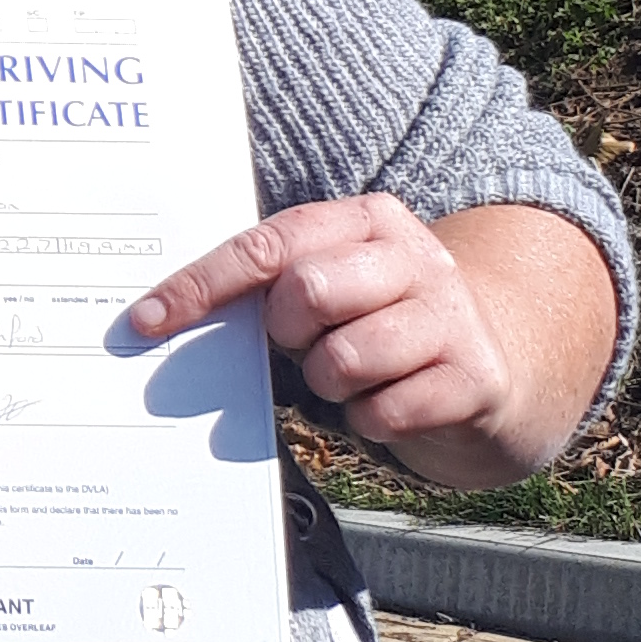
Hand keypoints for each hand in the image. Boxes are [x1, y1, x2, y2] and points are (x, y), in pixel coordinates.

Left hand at [127, 197, 612, 488]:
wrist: (495, 368)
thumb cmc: (381, 326)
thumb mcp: (336, 289)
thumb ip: (273, 289)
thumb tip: (167, 321)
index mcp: (368, 220)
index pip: (268, 245)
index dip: (203, 285)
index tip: (145, 321)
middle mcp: (415, 256)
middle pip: (309, 291)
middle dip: (288, 332)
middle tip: (303, 344)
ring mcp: (449, 316)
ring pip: (345, 358)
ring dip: (331, 383)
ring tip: (351, 376)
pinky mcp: (475, 377)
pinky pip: (385, 411)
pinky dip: (371, 420)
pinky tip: (390, 404)